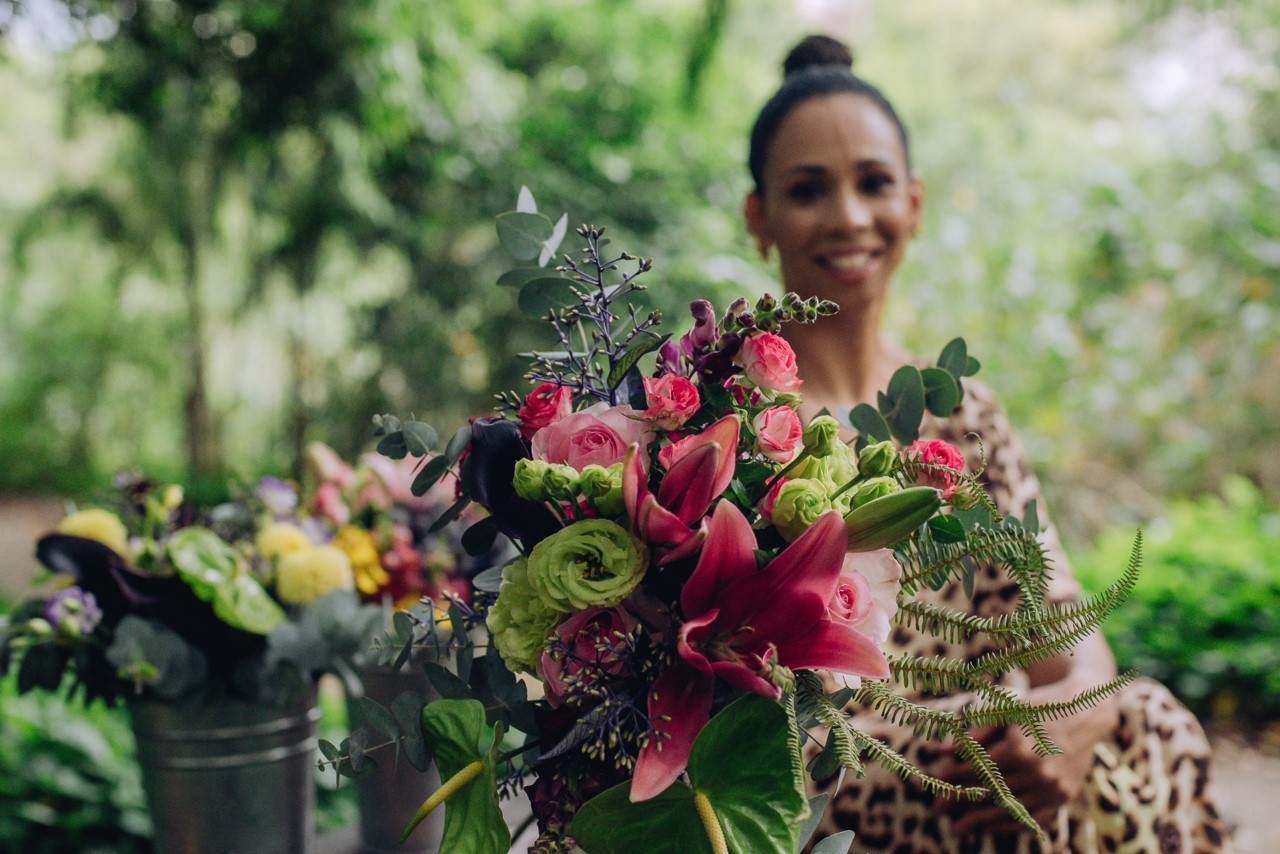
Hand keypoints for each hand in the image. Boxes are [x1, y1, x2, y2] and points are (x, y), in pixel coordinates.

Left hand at [934, 715, 1103, 835]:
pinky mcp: (1065, 796)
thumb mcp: (1006, 710)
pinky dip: (1012, 824)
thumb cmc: (1041, 705)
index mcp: (1019, 749)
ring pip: (1010, 810)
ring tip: (959, 828)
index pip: (977, 769)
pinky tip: (991, 826)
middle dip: (961, 803)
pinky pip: (1035, 819)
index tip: (936, 782)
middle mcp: (1037, 773)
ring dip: (982, 820)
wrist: (1087, 711)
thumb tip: (942, 751)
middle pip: (990, 793)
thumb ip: (975, 732)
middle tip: (936, 812)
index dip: (954, 777)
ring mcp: (1053, 788)